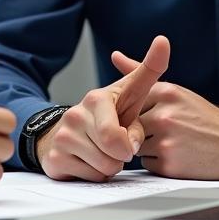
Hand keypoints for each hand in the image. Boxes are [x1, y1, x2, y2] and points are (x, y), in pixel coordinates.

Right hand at [36, 36, 169, 181]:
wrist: (64, 133)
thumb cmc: (107, 115)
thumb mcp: (130, 93)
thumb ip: (149, 70)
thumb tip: (163, 42)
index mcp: (97, 98)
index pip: (115, 128)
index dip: (129, 135)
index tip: (132, 124)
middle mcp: (76, 114)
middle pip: (116, 150)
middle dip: (123, 152)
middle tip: (118, 144)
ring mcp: (64, 136)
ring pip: (105, 166)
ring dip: (111, 165)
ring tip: (103, 151)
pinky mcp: (55, 158)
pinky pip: (92, 177)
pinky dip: (95, 174)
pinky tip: (88, 160)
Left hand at [133, 78, 218, 178]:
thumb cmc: (202, 117)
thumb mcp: (174, 90)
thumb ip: (141, 74)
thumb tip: (115, 56)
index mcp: (165, 92)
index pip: (130, 103)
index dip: (138, 111)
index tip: (153, 114)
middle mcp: (164, 114)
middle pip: (130, 125)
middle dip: (140, 130)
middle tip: (166, 131)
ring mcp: (166, 140)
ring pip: (135, 145)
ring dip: (148, 147)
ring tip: (173, 142)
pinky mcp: (169, 164)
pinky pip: (147, 163)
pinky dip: (158, 162)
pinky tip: (177, 156)